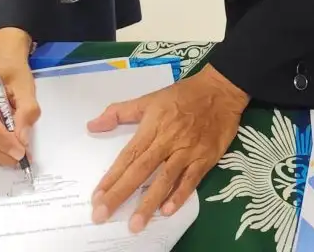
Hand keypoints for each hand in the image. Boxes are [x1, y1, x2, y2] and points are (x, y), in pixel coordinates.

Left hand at [89, 63, 247, 232]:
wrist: (221, 90)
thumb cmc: (183, 96)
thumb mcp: (149, 99)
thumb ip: (120, 112)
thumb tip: (92, 125)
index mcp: (153, 126)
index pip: (128, 155)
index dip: (112, 176)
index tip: (96, 197)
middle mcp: (168, 140)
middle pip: (141, 170)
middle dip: (120, 193)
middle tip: (102, 215)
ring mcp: (187, 151)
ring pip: (165, 179)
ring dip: (149, 202)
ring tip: (135, 224)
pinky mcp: (205, 158)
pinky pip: (191, 180)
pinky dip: (180, 195)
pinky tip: (167, 210)